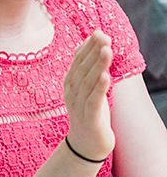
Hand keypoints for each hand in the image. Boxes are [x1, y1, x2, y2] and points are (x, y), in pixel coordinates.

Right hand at [64, 30, 113, 160]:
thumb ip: (85, 66)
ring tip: (106, 49)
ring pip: (88, 81)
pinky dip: (99, 87)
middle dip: (93, 51)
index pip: (78, 61)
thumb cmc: (88, 112)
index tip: (98, 32)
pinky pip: (94, 99)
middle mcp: (71, 92)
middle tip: (103, 36)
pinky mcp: (89, 116)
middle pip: (82, 68)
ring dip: (97, 65)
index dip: (87, 47)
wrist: (86, 143)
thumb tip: (86, 43)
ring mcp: (78, 104)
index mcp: (70, 83)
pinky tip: (106, 76)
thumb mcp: (85, 87)